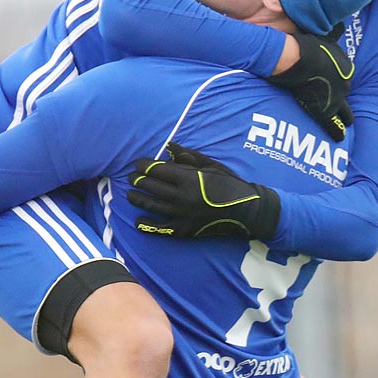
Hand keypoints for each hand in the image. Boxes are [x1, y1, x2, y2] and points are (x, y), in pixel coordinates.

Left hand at [127, 142, 280, 239]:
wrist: (247, 211)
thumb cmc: (230, 183)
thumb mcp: (211, 165)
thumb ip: (188, 156)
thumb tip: (169, 146)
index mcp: (188, 178)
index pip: (156, 170)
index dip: (143, 165)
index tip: (139, 163)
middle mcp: (181, 197)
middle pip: (150, 186)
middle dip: (137, 180)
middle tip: (131, 176)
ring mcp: (181, 215)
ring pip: (150, 206)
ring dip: (137, 199)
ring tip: (130, 194)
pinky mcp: (184, 230)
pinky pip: (160, 229)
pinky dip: (146, 225)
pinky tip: (138, 220)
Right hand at [268, 28, 354, 140]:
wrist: (295, 58)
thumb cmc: (304, 46)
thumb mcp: (322, 38)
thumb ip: (330, 39)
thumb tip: (339, 26)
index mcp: (345, 67)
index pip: (345, 78)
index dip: (337, 83)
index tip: (333, 86)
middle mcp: (345, 83)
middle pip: (345, 94)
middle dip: (340, 99)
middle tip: (337, 105)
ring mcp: (336, 98)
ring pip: (343, 112)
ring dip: (342, 116)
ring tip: (343, 124)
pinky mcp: (324, 110)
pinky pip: (333, 124)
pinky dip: (336, 132)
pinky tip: (339, 137)